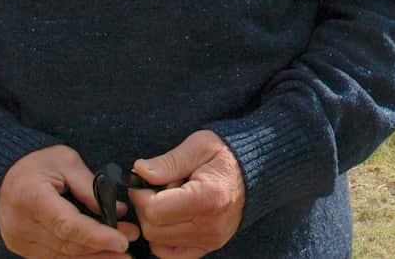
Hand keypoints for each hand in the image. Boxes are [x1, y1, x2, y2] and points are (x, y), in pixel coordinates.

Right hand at [0, 145, 139, 257]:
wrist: (4, 174)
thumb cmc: (38, 163)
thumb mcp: (66, 162)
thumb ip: (90, 187)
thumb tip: (118, 211)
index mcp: (31, 197)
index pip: (67, 224)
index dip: (96, 235)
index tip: (122, 241)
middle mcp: (21, 225)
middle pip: (66, 245)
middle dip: (101, 248)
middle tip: (130, 247)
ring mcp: (20, 241)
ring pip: (62, 257)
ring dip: (93, 258)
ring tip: (121, 256)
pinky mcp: (23, 249)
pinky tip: (99, 257)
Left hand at [129, 130, 245, 257]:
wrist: (255, 170)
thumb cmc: (225, 155)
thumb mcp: (199, 146)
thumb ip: (169, 162)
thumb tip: (139, 171)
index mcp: (208, 198)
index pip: (154, 210)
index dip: (140, 195)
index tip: (143, 180)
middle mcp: (210, 225)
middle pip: (153, 230)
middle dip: (145, 208)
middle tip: (155, 189)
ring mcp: (211, 240)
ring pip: (158, 243)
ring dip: (154, 223)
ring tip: (168, 201)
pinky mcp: (209, 247)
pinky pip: (171, 255)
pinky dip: (162, 240)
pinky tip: (169, 218)